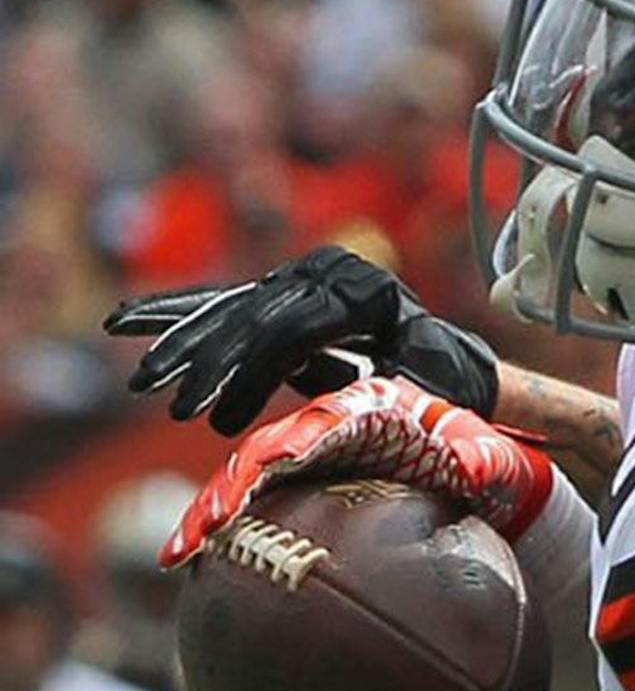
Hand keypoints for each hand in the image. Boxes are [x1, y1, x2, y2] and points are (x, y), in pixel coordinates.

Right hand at [106, 246, 498, 434]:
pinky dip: (180, 314)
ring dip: (180, 343)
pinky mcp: (284, 288)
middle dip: (206, 364)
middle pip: (254, 317)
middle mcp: (331, 272)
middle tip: (170, 406)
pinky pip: (226, 302)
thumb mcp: (417, 392)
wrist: (452, 363)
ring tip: (142, 380)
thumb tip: (327, 407)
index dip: (249, 375)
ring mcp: (304, 275)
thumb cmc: (441, 386)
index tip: (217, 418)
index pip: (290, 331)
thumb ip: (372, 392)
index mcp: (366, 292)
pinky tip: (127, 321)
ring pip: (231, 309)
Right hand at [162, 375, 552, 566]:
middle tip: (203, 528)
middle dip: (231, 486)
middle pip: (267, 450)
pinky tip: (185, 559)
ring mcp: (307, 456)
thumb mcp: (489, 456)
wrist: (475, 470)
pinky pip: (251, 504)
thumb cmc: (480, 457)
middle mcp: (328, 427)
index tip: (267, 470)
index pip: (322, 422)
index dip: (290, 444)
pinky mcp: (296, 486)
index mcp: (370, 410)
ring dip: (211, 509)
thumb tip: (473, 469)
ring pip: (246, 476)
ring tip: (181, 550)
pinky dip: (217, 526)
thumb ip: (480, 458)